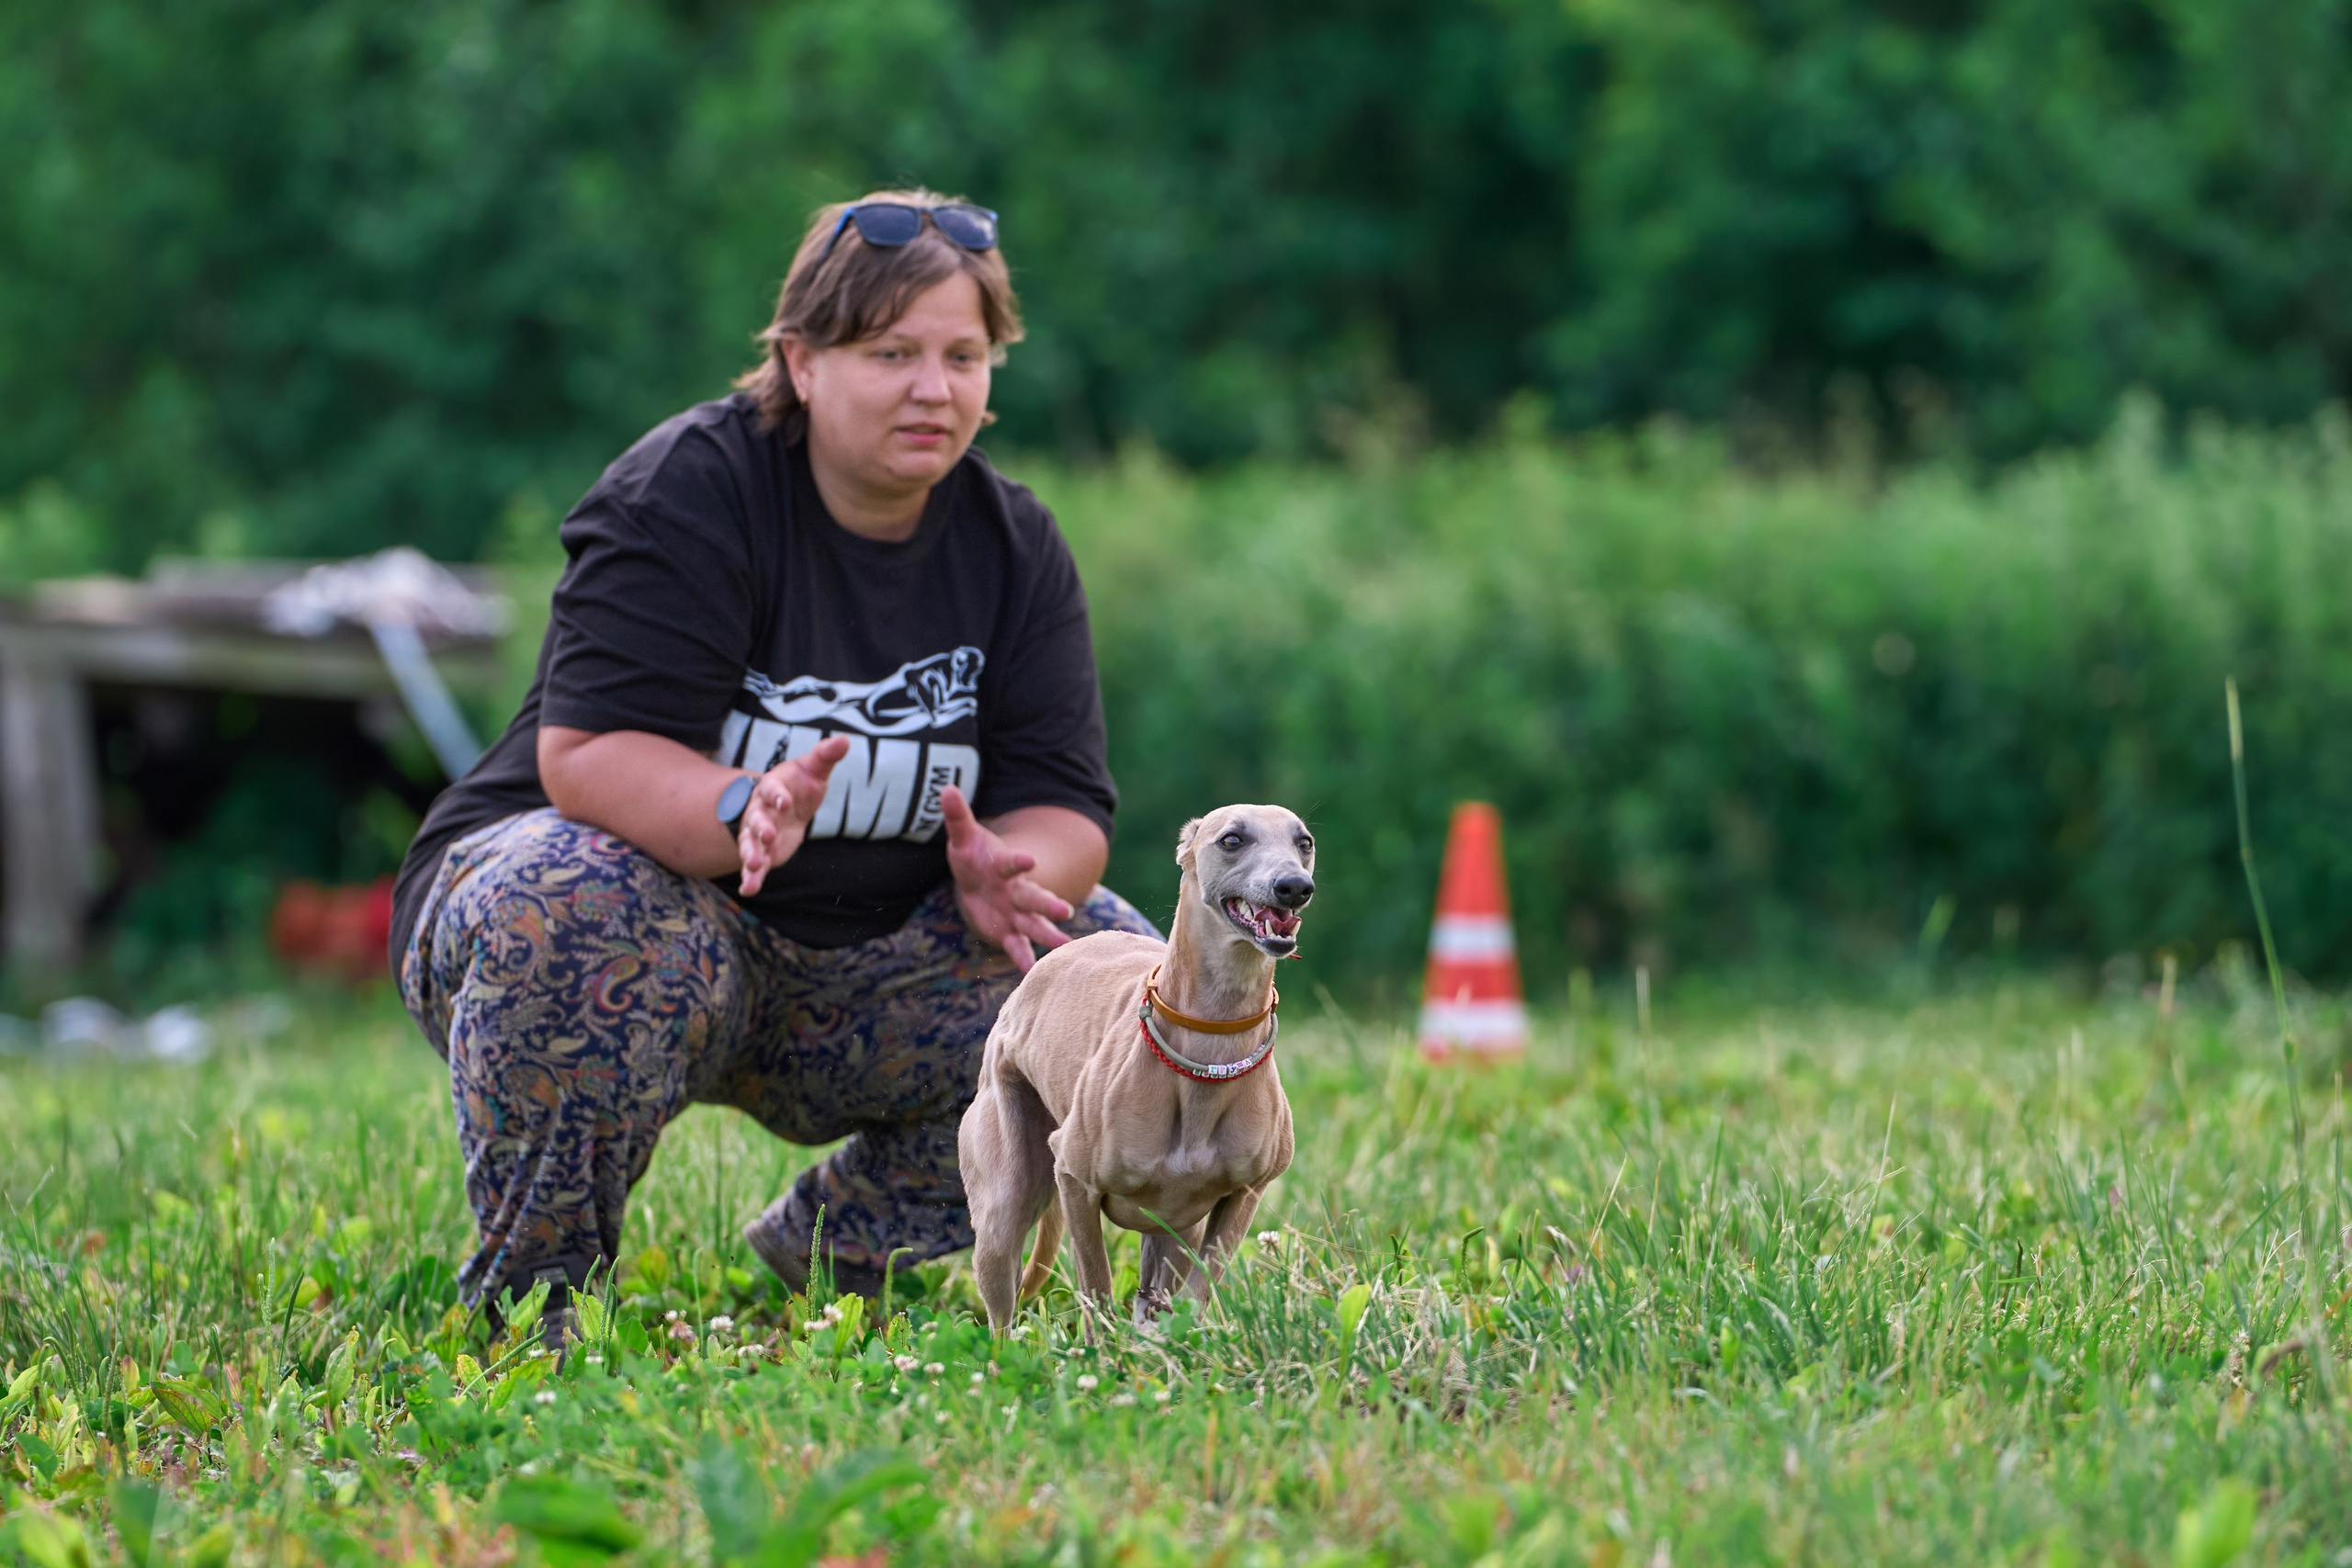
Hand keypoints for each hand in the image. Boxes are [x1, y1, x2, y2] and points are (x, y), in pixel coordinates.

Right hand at [736, 736, 850, 894]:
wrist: (788, 804)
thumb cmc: (800, 784)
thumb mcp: (814, 769)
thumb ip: (825, 755)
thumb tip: (845, 739)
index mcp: (771, 788)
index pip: (772, 790)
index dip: (777, 795)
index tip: (784, 801)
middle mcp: (758, 811)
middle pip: (755, 819)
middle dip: (759, 827)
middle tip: (766, 835)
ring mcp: (757, 834)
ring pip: (749, 844)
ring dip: (750, 855)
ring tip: (753, 867)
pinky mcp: (763, 852)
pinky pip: (754, 866)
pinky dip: (751, 877)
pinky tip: (748, 890)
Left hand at [942, 786, 1073, 972]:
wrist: (981, 881)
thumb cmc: (974, 856)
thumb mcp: (963, 837)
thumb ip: (957, 816)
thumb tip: (945, 788)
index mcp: (1005, 866)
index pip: (1012, 862)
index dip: (1019, 861)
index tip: (1029, 860)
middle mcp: (1017, 890)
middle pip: (1034, 897)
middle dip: (1048, 904)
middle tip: (1066, 911)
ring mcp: (1016, 912)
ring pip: (1034, 924)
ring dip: (1047, 934)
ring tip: (1064, 945)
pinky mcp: (1009, 931)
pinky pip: (1017, 946)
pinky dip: (1023, 958)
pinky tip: (1031, 973)